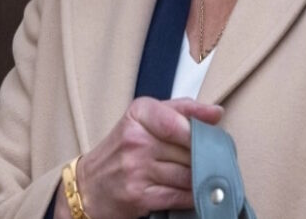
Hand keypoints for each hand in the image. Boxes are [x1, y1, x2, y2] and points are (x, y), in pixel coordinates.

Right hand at [69, 97, 223, 217]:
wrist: (88, 186)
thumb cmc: (123, 149)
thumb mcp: (146, 118)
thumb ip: (182, 110)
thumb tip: (216, 113)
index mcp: (138, 114)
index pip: (178, 121)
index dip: (200, 133)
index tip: (211, 138)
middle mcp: (135, 140)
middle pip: (187, 150)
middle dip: (205, 157)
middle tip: (213, 160)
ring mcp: (135, 169)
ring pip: (187, 174)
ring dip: (201, 178)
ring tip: (204, 175)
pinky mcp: (138, 196)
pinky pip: (179, 195)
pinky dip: (192, 195)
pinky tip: (193, 192)